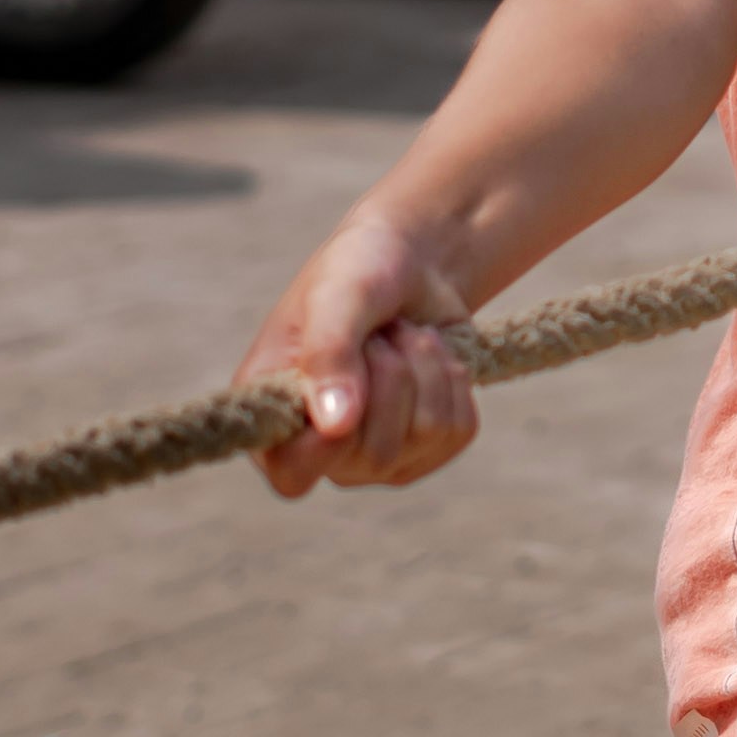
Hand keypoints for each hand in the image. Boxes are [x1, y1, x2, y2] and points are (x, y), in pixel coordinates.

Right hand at [234, 213, 479, 495]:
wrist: (412, 261)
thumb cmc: (357, 270)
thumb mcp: (337, 294)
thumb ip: (328, 352)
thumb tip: (336, 427)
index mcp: (276, 416)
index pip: (292, 475)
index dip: (323, 450)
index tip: (347, 394)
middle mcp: (323, 449)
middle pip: (377, 452)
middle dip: (390, 373)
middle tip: (376, 334)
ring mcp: (378, 456)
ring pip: (427, 433)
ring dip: (424, 365)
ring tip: (401, 335)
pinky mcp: (428, 447)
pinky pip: (459, 429)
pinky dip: (453, 377)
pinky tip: (429, 354)